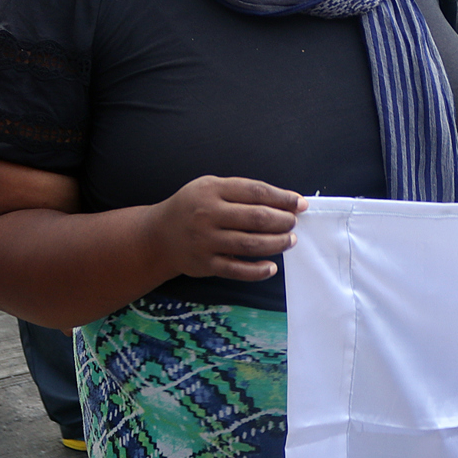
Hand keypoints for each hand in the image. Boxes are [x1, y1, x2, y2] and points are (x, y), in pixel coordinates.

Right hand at [145, 175, 307, 281]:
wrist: (158, 235)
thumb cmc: (193, 206)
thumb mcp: (210, 187)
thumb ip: (243, 191)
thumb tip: (284, 200)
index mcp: (212, 190)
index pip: (256, 192)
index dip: (282, 198)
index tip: (299, 203)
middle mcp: (208, 215)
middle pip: (256, 218)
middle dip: (282, 221)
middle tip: (294, 223)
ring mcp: (206, 241)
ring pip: (250, 245)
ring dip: (276, 244)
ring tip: (289, 241)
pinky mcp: (205, 264)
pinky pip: (237, 270)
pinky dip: (258, 271)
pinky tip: (272, 267)